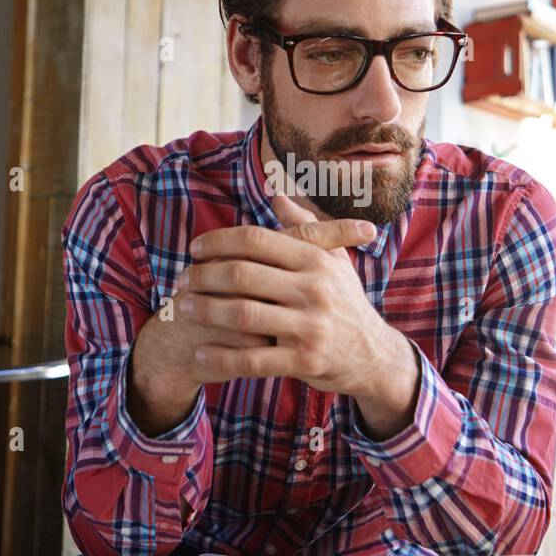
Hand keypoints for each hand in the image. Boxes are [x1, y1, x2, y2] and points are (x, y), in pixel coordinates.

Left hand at [179, 195, 420, 435]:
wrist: (374, 356)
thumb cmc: (346, 303)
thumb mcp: (335, 261)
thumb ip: (305, 227)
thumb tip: (276, 194)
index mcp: (316, 260)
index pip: (256, 240)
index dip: (218, 241)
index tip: (195, 248)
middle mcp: (314, 289)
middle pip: (242, 274)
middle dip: (203, 275)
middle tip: (180, 280)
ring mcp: (309, 326)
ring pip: (242, 314)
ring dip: (205, 310)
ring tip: (182, 309)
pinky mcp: (304, 361)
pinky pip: (251, 359)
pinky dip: (220, 356)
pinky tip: (199, 352)